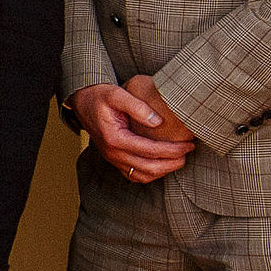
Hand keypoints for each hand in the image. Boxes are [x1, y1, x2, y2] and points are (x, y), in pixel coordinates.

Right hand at [75, 78, 194, 183]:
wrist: (83, 102)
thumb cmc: (100, 96)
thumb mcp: (117, 94)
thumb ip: (137, 106)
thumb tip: (158, 121)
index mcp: (114, 138)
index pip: (150, 151)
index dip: (173, 150)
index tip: (188, 143)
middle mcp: (112, 153)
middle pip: (149, 168)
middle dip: (173, 162)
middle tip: (188, 151)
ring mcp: (113, 159)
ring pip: (143, 176)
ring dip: (164, 171)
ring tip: (179, 158)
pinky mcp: (115, 160)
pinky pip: (135, 176)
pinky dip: (152, 174)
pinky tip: (163, 164)